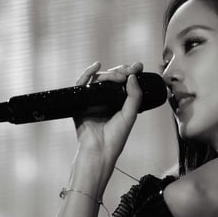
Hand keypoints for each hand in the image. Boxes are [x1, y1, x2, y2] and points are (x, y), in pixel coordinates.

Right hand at [70, 61, 143, 192]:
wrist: (99, 150)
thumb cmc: (115, 138)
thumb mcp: (130, 115)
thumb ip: (134, 96)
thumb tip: (133, 76)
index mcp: (118, 105)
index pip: (123, 84)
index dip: (129, 73)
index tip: (137, 66)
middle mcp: (105, 101)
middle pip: (111, 79)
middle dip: (121, 71)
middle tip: (129, 70)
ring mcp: (92, 101)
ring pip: (99, 80)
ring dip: (109, 74)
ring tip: (118, 75)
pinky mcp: (80, 102)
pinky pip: (82, 84)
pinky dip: (88, 73)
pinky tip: (97, 66)